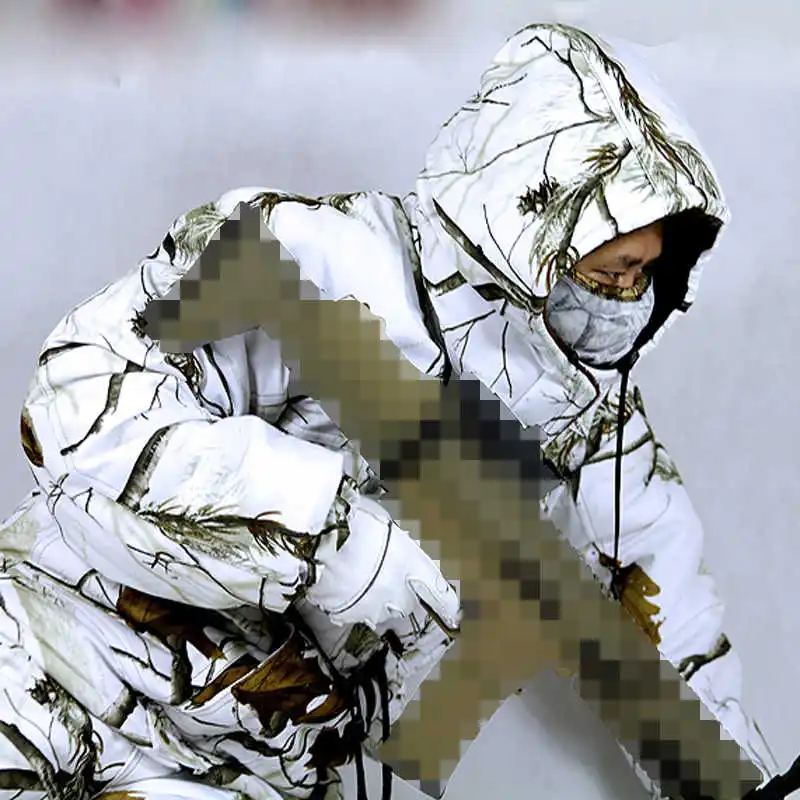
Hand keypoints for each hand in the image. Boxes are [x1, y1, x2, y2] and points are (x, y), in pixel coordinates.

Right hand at [305, 493, 460, 632]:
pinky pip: (352, 611)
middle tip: (382, 574)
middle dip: (398, 591)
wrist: (317, 538)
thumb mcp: (383, 524)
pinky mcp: (345, 614)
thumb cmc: (354, 519)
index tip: (455, 613)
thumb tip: (394, 547)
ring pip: (379, 609)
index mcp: (411, 565)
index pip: (438, 590)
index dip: (447, 603)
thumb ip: (395, 544)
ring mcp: (371, 606)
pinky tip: (337, 584)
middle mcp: (396, 591)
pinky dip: (349, 602)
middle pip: (406, 601)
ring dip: (373, 598)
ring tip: (354, 576)